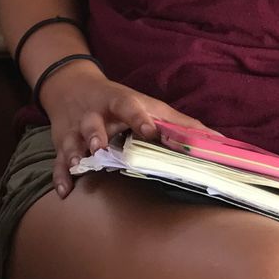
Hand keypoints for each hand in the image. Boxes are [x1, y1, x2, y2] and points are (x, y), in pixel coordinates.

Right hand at [40, 59, 206, 198]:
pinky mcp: (63, 143)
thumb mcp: (149, 105)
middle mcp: (94, 114)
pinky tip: (64, 192)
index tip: (149, 130)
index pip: (130, 107)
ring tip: (78, 165)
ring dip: (75, 153)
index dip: (140, 118)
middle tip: (100, 147)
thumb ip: (180, 125)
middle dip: (96, 134)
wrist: (72, 86)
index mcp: (119, 102)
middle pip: (93, 122)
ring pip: (72, 141)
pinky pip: (59, 161)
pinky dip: (60, 176)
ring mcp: (76, 130)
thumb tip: (220, 141)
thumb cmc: (120, 102)